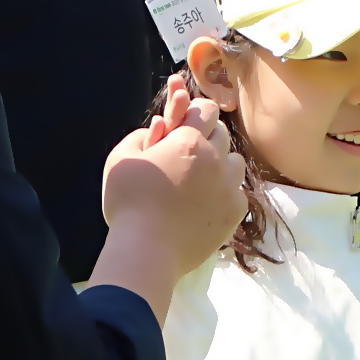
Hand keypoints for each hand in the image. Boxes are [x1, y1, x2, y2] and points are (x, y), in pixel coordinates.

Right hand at [88, 77, 245, 322]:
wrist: (146, 250)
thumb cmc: (129, 201)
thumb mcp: (121, 157)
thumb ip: (141, 134)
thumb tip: (160, 128)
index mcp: (189, 140)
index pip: (206, 110)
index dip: (194, 114)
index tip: (184, 125)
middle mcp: (216, 159)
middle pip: (222, 134)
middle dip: (206, 137)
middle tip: (185, 154)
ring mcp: (230, 187)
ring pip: (235, 161)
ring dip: (220, 163)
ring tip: (199, 178)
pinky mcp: (235, 212)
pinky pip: (237, 191)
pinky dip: (225, 192)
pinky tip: (205, 202)